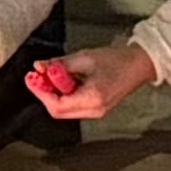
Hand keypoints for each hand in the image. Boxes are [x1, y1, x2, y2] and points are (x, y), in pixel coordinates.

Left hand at [30, 40, 156, 124]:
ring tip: (48, 75)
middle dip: (44, 94)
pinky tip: (62, 80)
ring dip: (53, 94)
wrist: (139, 65)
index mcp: (92, 99)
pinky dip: (64, 94)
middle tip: (37, 76)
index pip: (57, 106)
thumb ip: (60, 63)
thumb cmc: (116, 60)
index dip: (41, 93)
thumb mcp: (85, 57)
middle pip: (59, 111)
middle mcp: (94, 111)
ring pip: (65, 110)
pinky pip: (74, 106)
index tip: (31, 79)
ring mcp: (96, 112)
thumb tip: (39, 66)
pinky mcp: (97, 108)